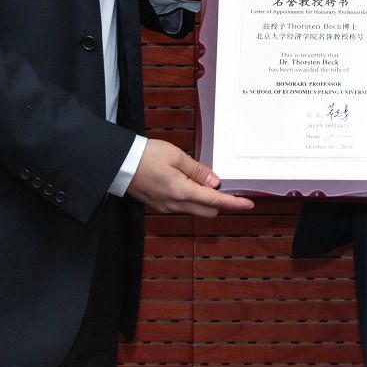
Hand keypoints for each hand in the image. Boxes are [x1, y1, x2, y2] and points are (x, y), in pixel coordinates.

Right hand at [127, 137, 254, 216]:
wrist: (119, 163)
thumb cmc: (145, 156)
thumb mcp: (176, 156)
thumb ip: (198, 171)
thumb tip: (215, 182)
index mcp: (182, 191)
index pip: (215, 202)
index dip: (233, 203)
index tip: (248, 203)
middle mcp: (175, 204)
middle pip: (207, 211)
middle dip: (219, 202)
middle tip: (222, 186)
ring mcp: (166, 207)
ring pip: (194, 210)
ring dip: (203, 200)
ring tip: (199, 179)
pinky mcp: (159, 205)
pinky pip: (182, 206)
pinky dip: (190, 198)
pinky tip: (185, 183)